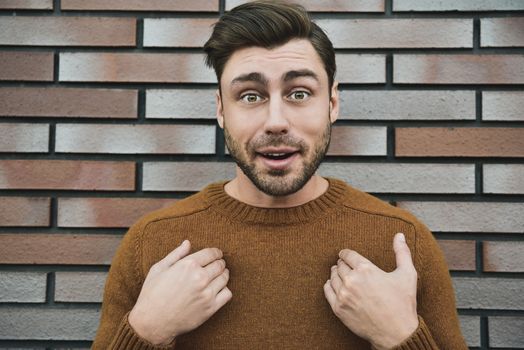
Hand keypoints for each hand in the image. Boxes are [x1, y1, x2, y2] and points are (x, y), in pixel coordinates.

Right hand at [129, 240, 231, 344]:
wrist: (152, 322)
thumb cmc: (152, 294)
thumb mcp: (159, 269)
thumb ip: (176, 254)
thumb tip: (188, 242)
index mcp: (188, 265)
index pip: (211, 253)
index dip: (216, 253)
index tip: (217, 254)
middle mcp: (200, 277)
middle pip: (220, 265)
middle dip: (220, 263)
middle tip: (218, 265)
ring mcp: (206, 293)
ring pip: (225, 278)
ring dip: (223, 275)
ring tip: (218, 276)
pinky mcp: (210, 308)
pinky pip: (227, 294)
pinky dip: (224, 290)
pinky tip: (217, 290)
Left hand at [323, 233, 418, 348]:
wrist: (396, 334)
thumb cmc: (403, 304)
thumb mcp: (407, 275)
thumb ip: (402, 252)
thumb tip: (399, 235)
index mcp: (366, 269)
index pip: (348, 255)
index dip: (346, 254)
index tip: (345, 255)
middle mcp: (352, 280)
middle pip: (339, 265)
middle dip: (342, 264)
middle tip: (344, 265)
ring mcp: (343, 295)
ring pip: (332, 277)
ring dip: (335, 274)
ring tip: (339, 274)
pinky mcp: (338, 308)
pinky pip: (327, 291)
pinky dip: (329, 285)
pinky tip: (334, 285)